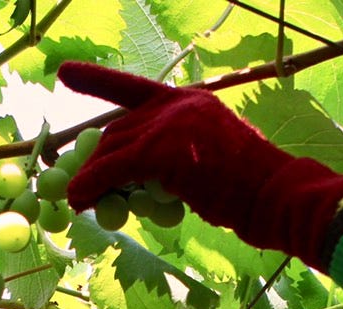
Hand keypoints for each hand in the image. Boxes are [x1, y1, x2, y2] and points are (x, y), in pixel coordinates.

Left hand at [57, 62, 342, 259]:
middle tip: (75, 185)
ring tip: (77, 201)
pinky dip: (90, 186)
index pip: (133, 88)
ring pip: (110, 149)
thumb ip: (176, 157)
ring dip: (88, 178)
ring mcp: (170, 125)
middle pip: (117, 130)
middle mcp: (178, 105)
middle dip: (93, 159)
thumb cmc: (252, 190)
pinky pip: (112, 170)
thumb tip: (139, 182)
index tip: (65, 73)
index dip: (96, 80)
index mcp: (191, 102)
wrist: (278, 196)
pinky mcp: (161, 152)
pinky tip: (79, 201)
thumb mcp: (212, 159)